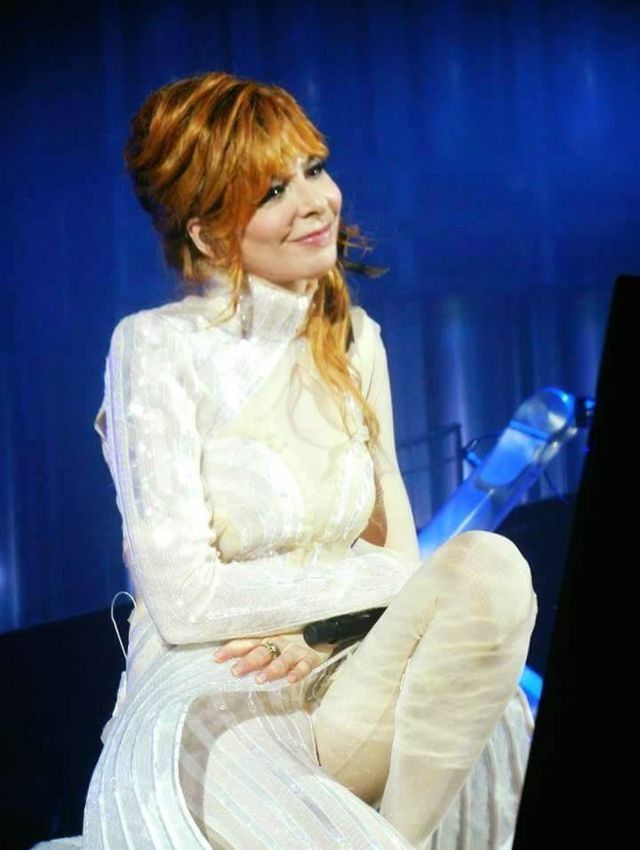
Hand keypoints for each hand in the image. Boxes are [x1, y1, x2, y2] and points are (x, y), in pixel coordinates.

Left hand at [213, 633, 331, 684]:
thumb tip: (229, 667)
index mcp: (266, 639)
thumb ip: (255, 654)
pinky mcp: (310, 658)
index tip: (216, 658)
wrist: (323, 633)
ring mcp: (295, 650)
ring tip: (260, 680)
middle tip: (235, 672)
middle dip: (248, 662)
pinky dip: (297, 672)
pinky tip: (290, 680)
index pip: (246, 643)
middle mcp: (278, 643)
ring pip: (282, 659)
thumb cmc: (290, 643)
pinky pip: (304, 665)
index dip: (231, 649)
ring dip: (271, 669)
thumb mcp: (272, 644)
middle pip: (261, 651)